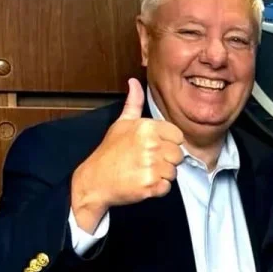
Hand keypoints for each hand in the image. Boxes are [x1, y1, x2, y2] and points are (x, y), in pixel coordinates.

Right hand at [70, 78, 184, 231]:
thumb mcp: (121, 123)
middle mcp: (151, 145)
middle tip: (147, 161)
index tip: (155, 147)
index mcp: (147, 127)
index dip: (168, 143)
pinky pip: (167, 187)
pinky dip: (158, 189)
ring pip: (173, 172)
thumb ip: (133, 102)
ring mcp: (151, 166)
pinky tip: (143, 183)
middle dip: (166, 160)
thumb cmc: (109, 152)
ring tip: (144, 171)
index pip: (178, 136)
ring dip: (162, 175)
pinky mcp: (150, 185)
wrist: (94, 181)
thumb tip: (134, 82)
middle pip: (178, 155)